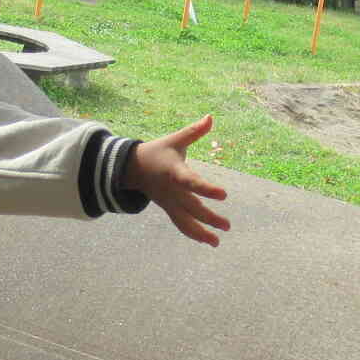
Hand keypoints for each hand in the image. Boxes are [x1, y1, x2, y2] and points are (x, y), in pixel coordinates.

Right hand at [127, 115, 230, 246]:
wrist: (132, 168)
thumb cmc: (158, 151)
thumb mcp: (175, 140)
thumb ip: (194, 131)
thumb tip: (211, 117)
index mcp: (175, 172)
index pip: (192, 182)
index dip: (207, 189)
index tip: (224, 195)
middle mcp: (172, 191)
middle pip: (192, 208)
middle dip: (209, 218)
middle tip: (227, 226)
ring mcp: (169, 203)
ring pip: (185, 222)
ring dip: (201, 233)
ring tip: (217, 242)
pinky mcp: (168, 209)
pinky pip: (180, 224)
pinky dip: (193, 233)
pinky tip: (208, 240)